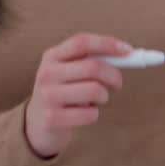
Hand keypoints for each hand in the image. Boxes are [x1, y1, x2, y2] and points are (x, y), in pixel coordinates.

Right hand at [24, 33, 127, 158]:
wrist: (36, 123)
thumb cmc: (63, 92)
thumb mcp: (69, 71)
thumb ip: (92, 60)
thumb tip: (128, 54)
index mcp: (52, 56)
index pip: (82, 42)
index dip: (107, 44)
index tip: (128, 50)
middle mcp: (47, 73)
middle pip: (93, 67)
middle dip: (114, 76)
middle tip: (117, 84)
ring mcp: (48, 96)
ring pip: (95, 91)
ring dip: (104, 97)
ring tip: (96, 100)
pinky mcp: (52, 118)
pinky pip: (90, 114)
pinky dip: (94, 114)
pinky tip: (84, 114)